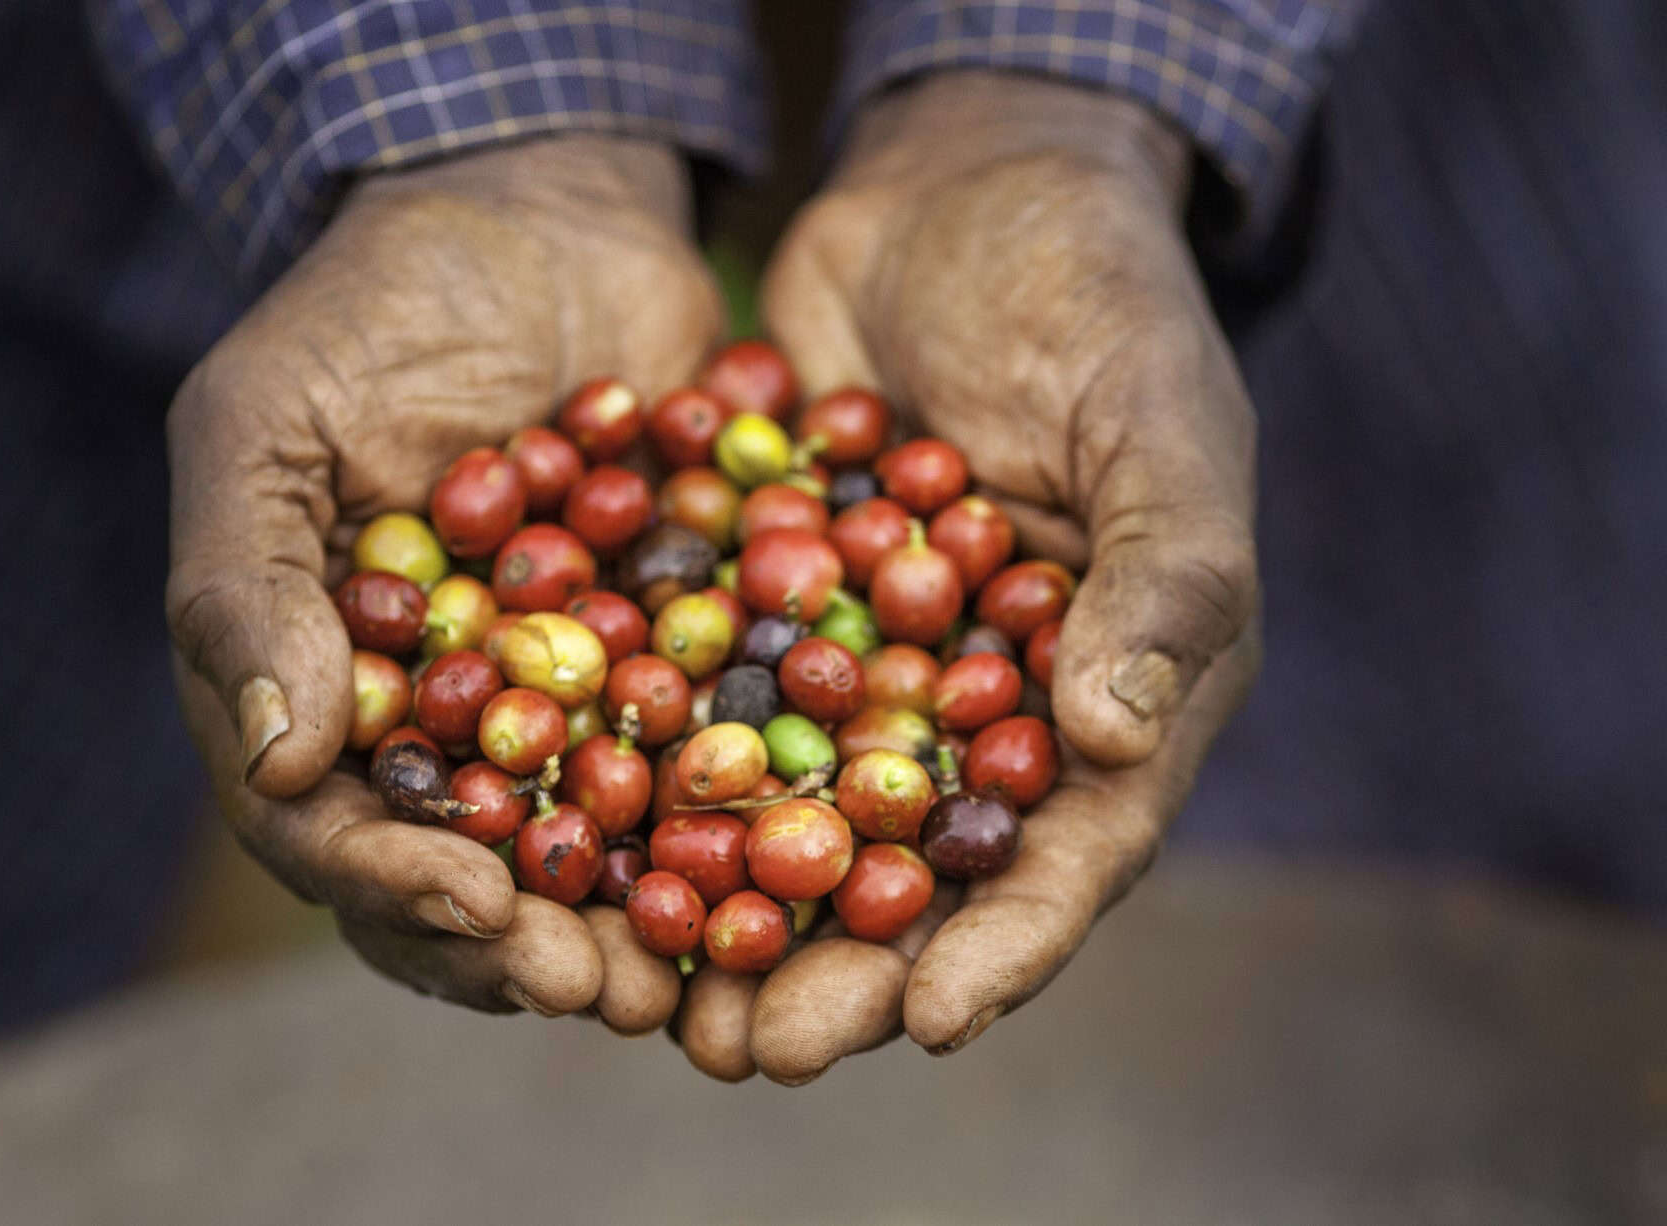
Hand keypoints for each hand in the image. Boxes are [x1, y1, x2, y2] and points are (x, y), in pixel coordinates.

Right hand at [166, 135, 719, 1026]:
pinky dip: (742, 816)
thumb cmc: (375, 302)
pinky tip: (800, 861)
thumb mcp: (267, 418)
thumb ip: (245, 586)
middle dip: (528, 945)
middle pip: (467, 874)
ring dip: (637, 924)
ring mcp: (559, 700)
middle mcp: (439, 724)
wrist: (544, 209)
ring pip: (590, 851)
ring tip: (696, 977)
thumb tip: (280, 764)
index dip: (397, 883)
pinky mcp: (668, 662)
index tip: (479, 906)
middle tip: (600, 990)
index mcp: (322, 692)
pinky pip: (702, 759)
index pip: (333, 829)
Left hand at [675, 73, 1261, 1081]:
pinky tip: (578, 826)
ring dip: (730, 904)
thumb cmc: (1105, 298)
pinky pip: (713, 701)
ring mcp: (872, 663)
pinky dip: (653, 766)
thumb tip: (1117, 739)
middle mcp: (985, 705)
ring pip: (800, 812)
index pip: (1074, 853)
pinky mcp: (772, 607)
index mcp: (1113, 691)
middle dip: (841, 966)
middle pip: (918, 869)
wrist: (968, 183)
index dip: (1008, 947)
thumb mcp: (1162, 425)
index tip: (933, 1026)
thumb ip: (1165, 576)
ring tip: (650, 992)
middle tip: (750, 1047)